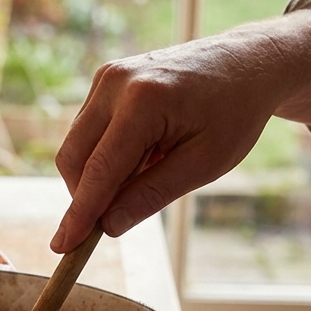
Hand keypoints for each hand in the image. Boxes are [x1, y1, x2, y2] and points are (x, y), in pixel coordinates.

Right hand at [50, 10, 310, 251]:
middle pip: (74, 158)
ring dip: (100, 175)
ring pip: (77, 146)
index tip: (63, 247)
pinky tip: (146, 152)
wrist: (247, 63)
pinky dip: (105, 155)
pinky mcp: (105, 80)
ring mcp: (106, 77)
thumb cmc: (234, 112)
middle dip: (86, 196)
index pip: (99, 170)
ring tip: (153, 168)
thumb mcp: (204, 164)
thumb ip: (151, 195)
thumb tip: (108, 226)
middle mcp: (115, 83)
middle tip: (114, 220)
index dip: (80, 214)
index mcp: (143, 101)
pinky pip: (88, 131)